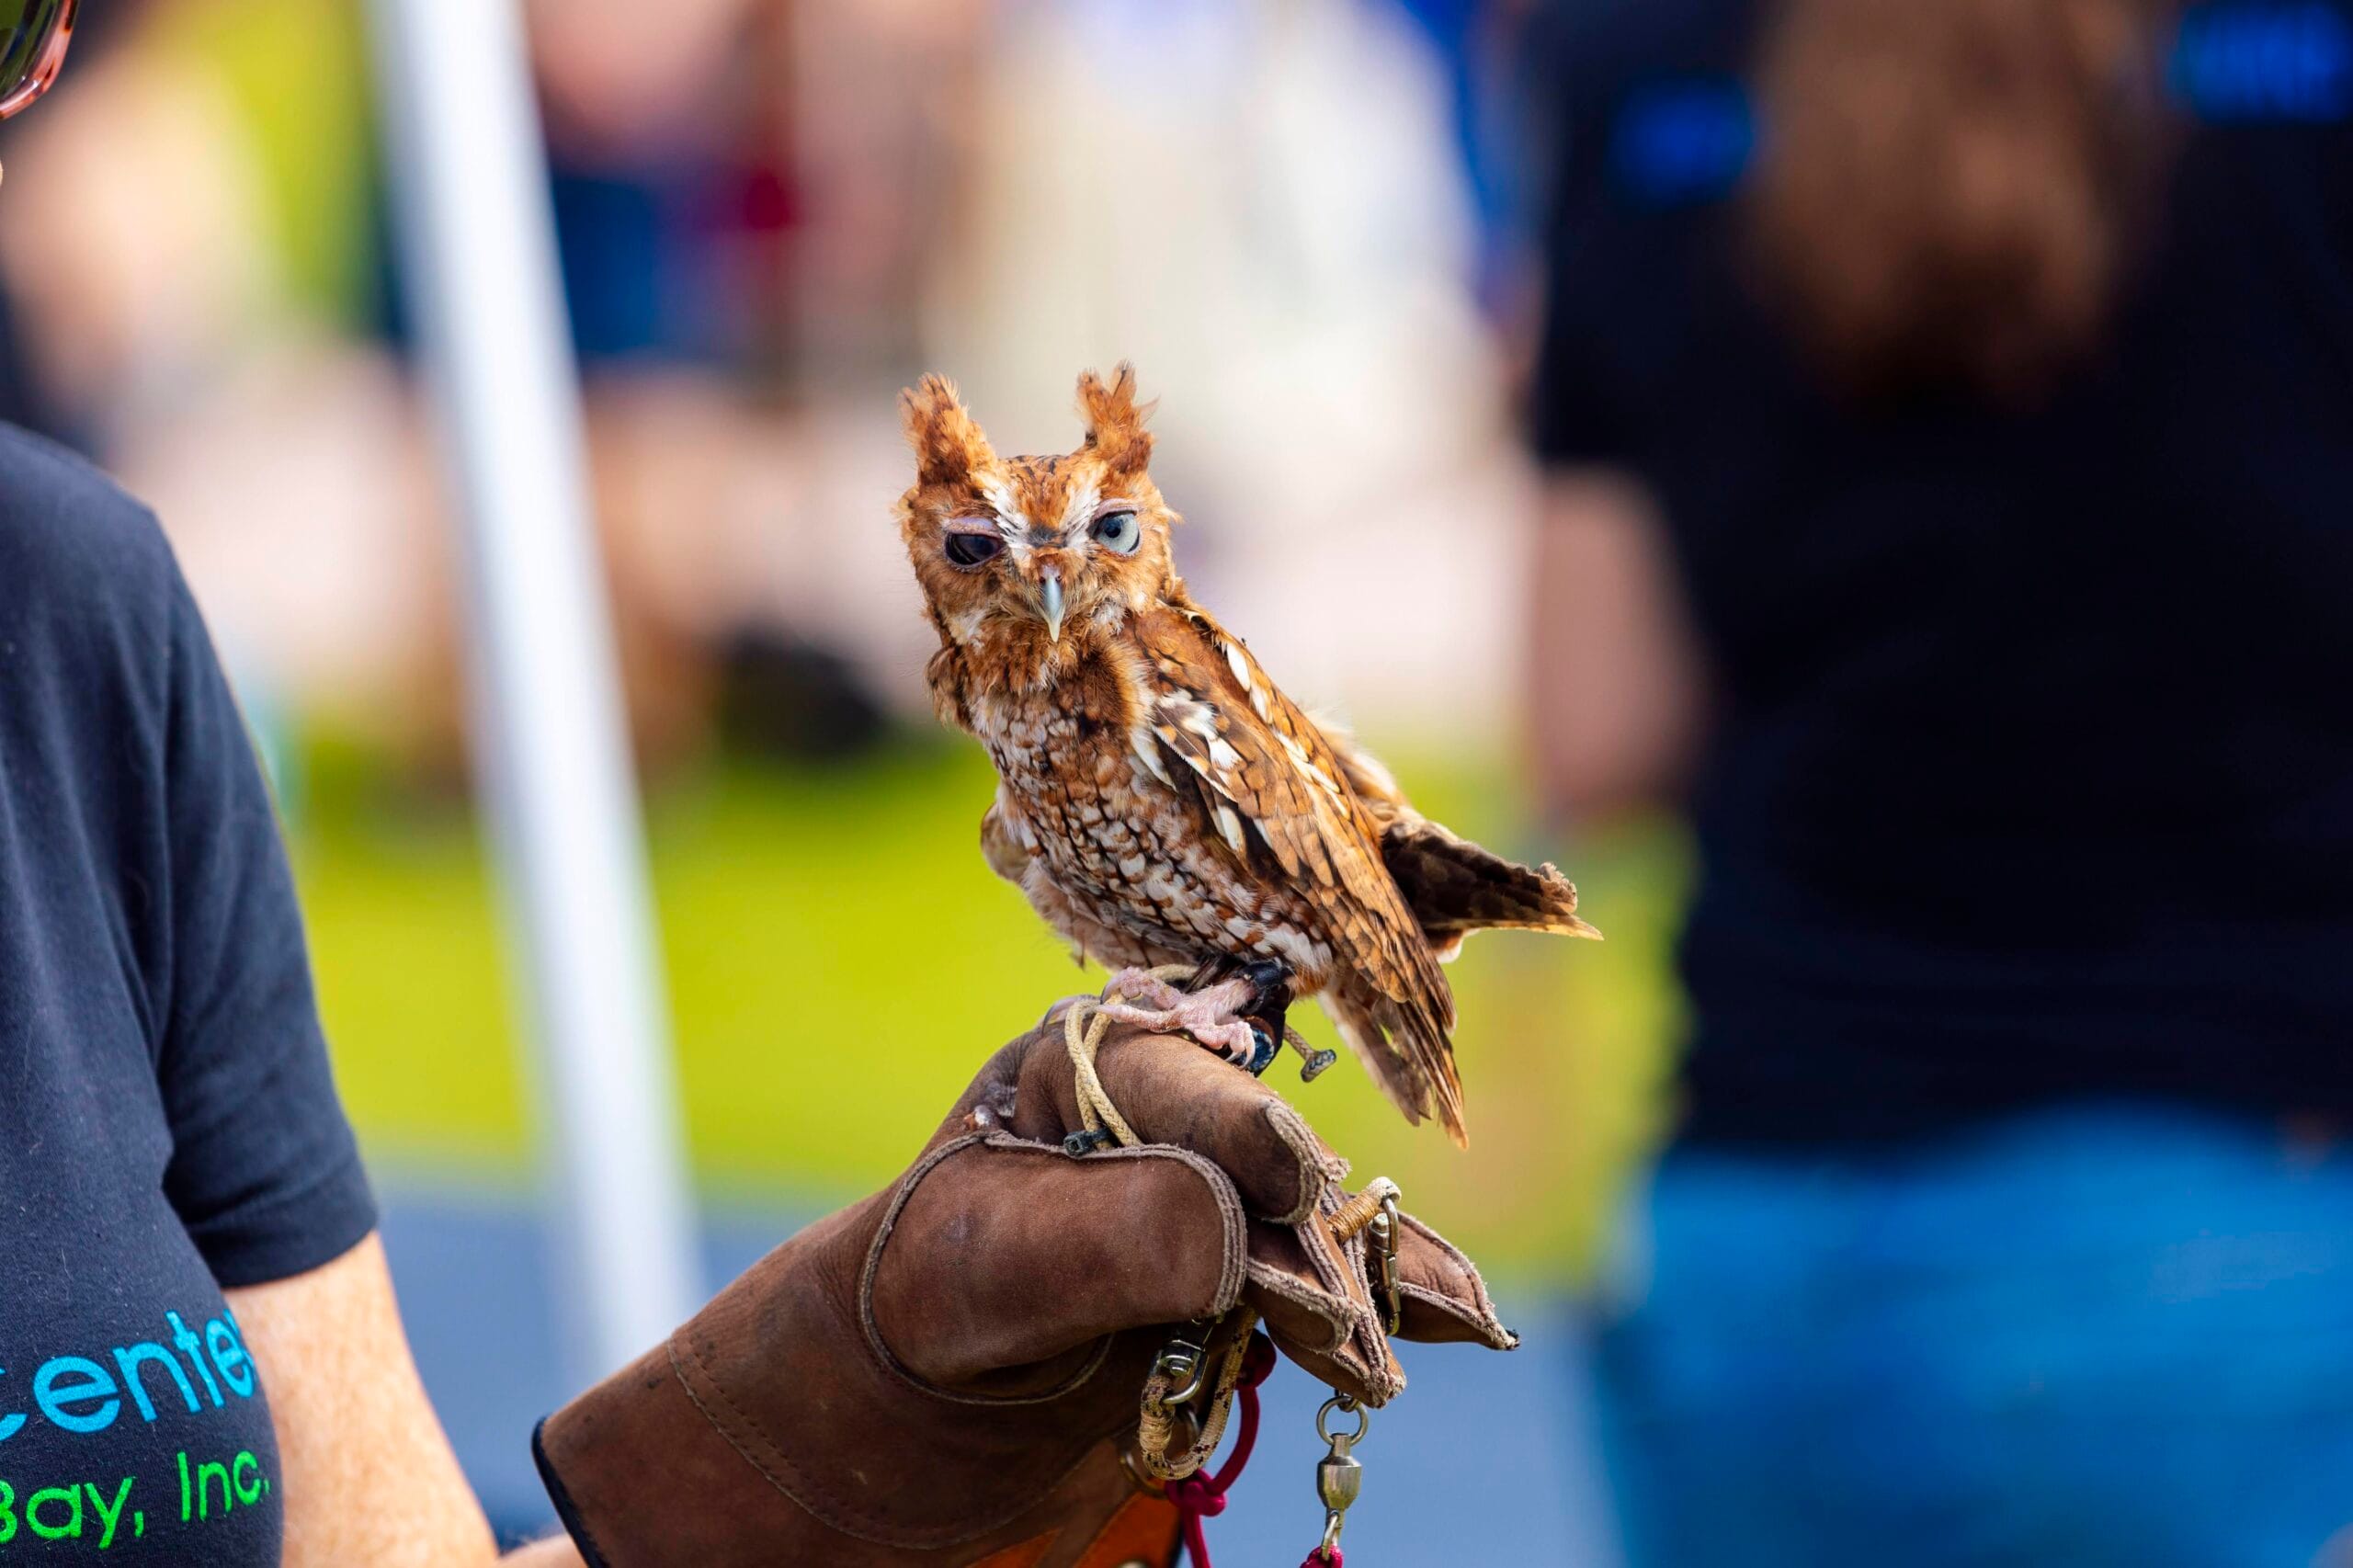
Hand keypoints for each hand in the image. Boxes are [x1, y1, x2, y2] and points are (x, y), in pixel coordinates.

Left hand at [534, 994, 1513, 1566]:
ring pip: (1317, 1230)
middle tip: (1343, 1338)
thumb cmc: (899, 1331)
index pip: (1201, 1098)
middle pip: (1276, 1169)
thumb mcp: (975, 1281)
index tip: (1288, 1219)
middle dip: (1317, 1249)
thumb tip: (1241, 1223)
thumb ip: (1099, 1239)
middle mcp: (1161, 1114)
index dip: (1253, 1155)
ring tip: (1426, 1339)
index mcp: (1084, 1064)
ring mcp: (1204, 1202)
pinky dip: (1381, 1309)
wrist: (874, 1431)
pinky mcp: (1233, 1286)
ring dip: (1366, 1287)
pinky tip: (1453, 1321)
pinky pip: (1322, 1287)